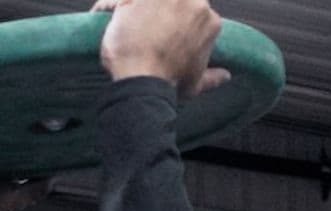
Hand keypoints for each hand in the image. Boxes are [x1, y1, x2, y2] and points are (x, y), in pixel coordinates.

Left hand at [97, 0, 230, 96]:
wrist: (143, 80)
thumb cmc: (169, 82)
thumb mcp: (195, 83)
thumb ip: (211, 77)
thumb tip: (225, 76)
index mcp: (208, 19)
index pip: (193, 10)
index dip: (177, 19)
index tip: (164, 30)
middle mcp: (190, 1)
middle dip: (158, 8)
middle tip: (144, 23)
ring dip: (139, 5)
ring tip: (128, 17)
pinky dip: (111, 3)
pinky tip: (105, 13)